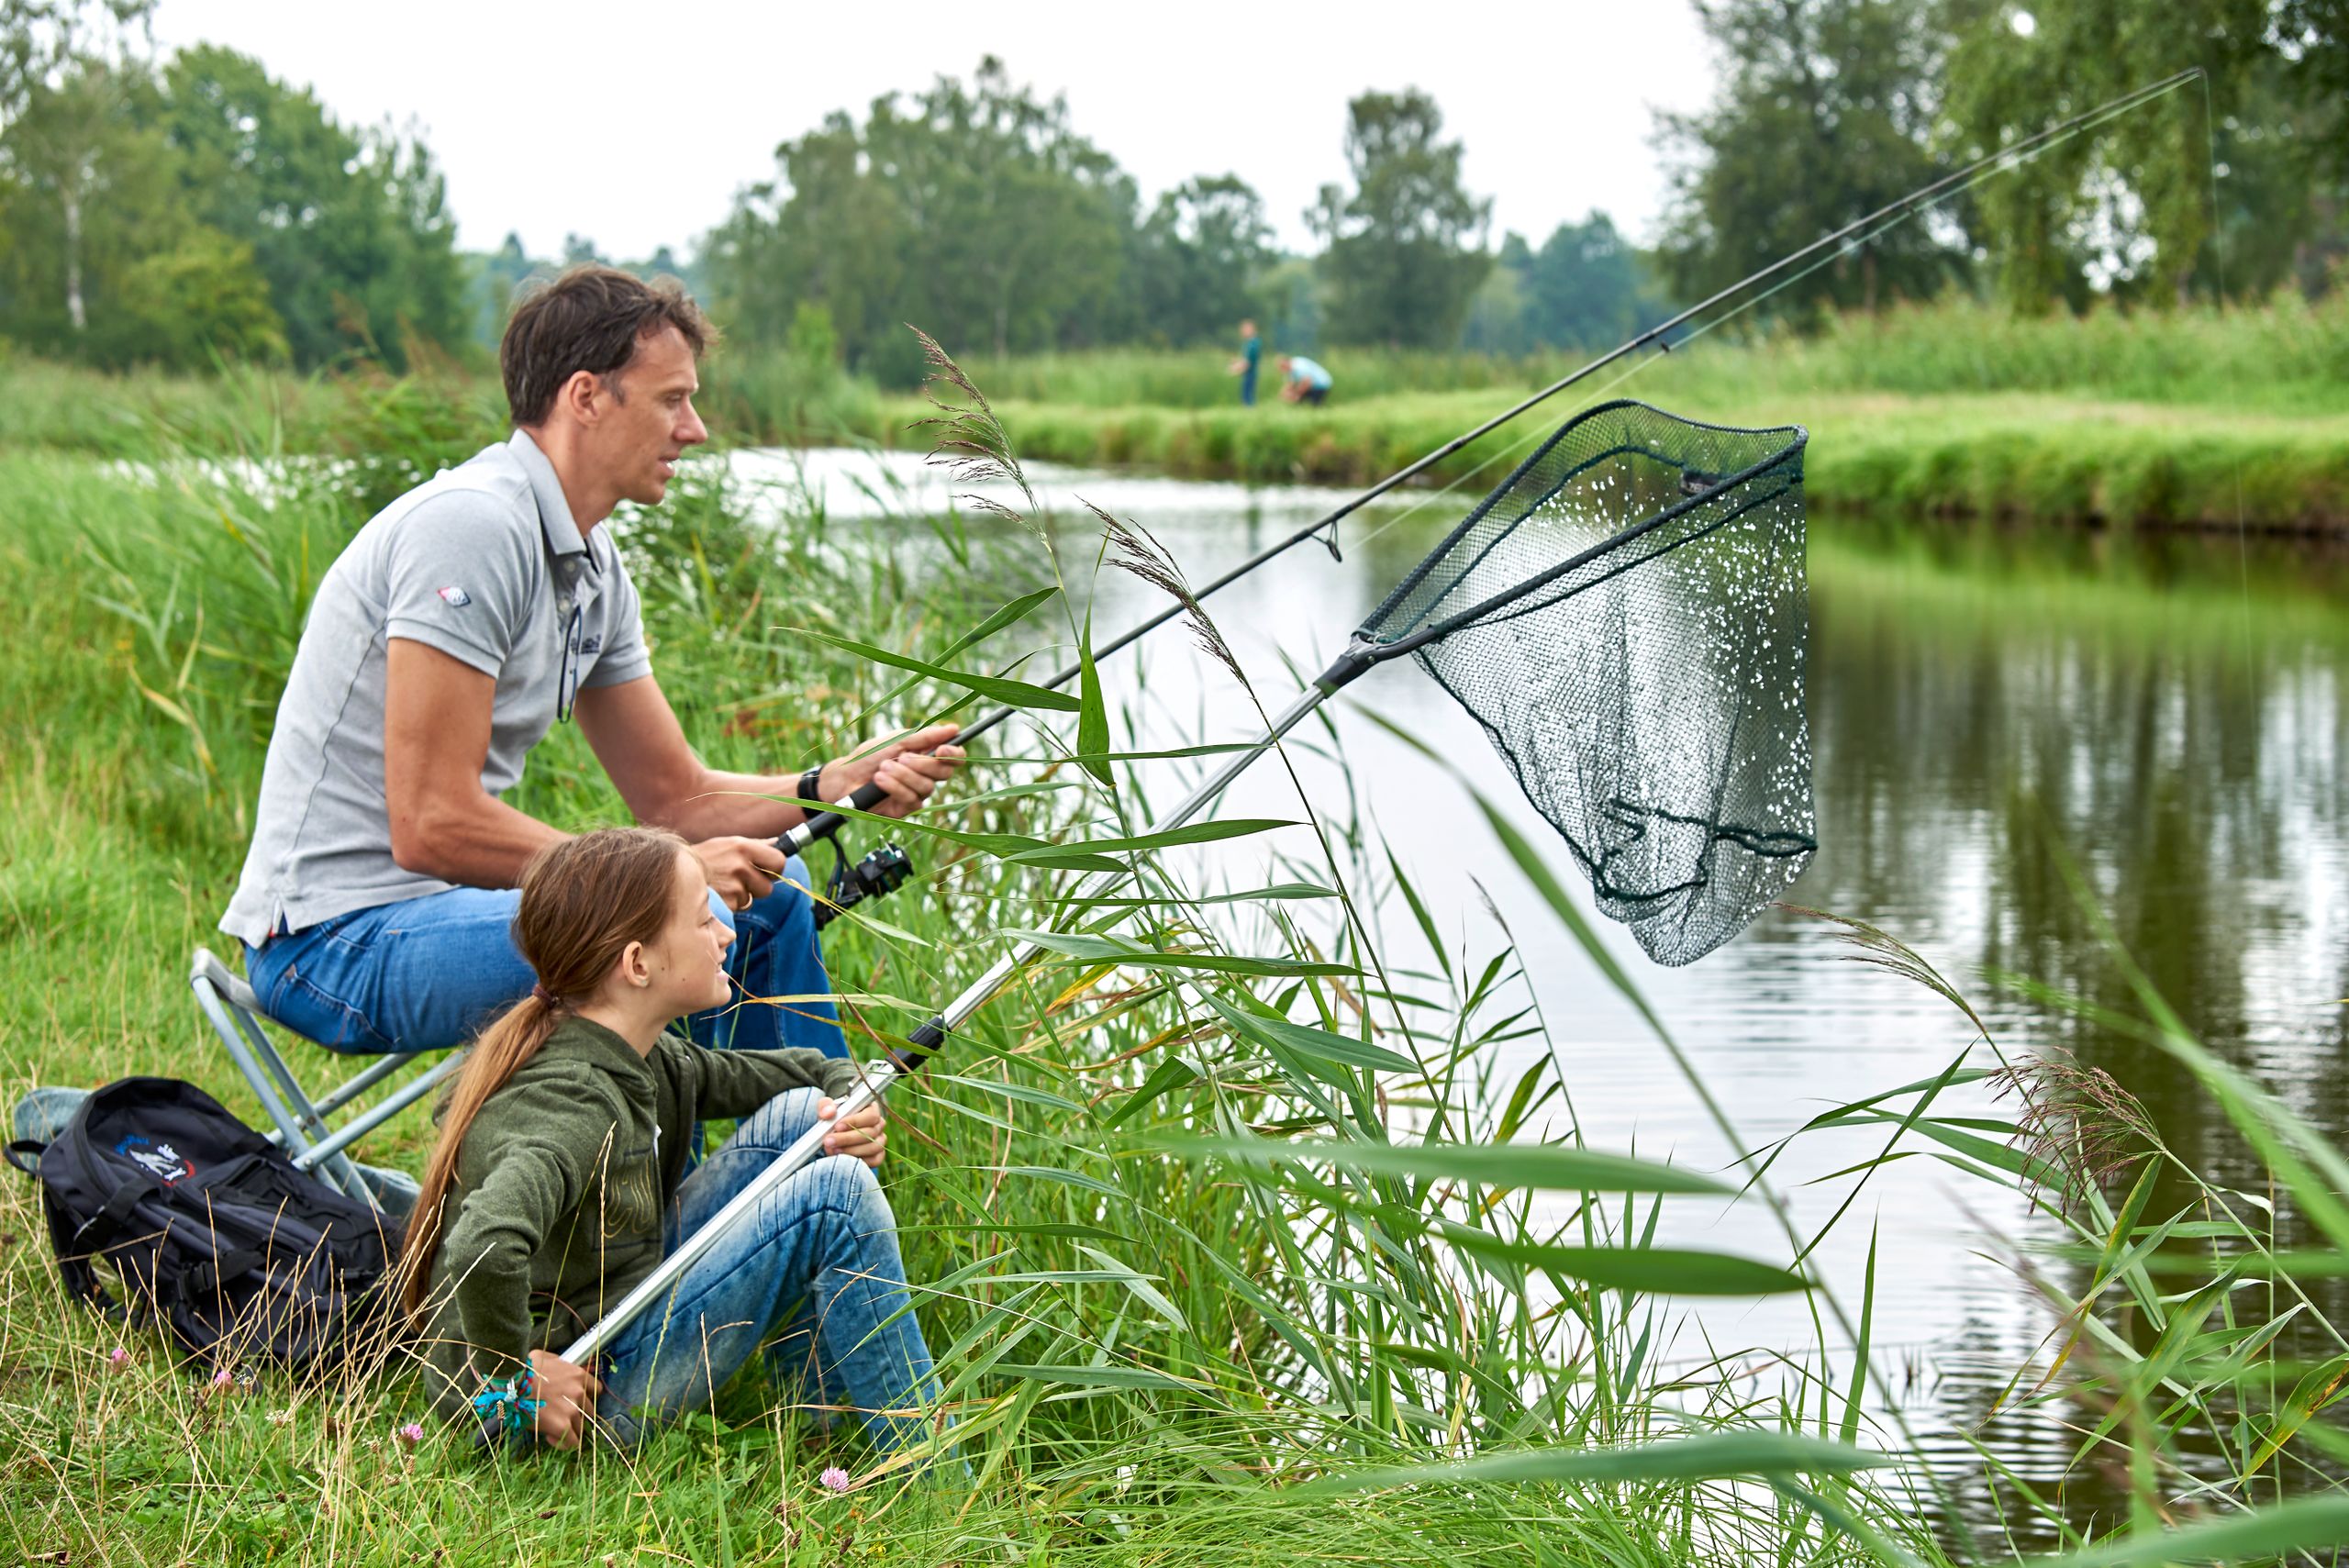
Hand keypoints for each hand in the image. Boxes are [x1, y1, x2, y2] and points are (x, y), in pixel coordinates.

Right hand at [526, 1349, 601, 1449]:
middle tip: (560, 1416)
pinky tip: (550, 1436)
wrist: (510, 1385)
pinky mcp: (562, 1426)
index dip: (586, 1398)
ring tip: (552, 1427)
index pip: (596, 1390)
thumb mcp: (546, 1358)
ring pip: (581, 1427)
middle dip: (577, 1415)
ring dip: (569, 1429)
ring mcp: (572, 1410)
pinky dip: (564, 1443)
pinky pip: (572, 1442)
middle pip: (589, 1411)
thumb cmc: (523, 1370)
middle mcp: (580, 1392)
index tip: (576, 1402)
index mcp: (578, 1375)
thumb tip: (562, 1369)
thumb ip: (560, 1364)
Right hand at [693, 835, 788, 911]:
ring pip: (751, 900)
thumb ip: (755, 845)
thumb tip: (778, 843)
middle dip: (757, 887)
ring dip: (742, 896)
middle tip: (741, 881)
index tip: (769, 871)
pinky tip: (718, 895)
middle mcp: (739, 866)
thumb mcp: (728, 844)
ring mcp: (732, 886)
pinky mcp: (726, 904)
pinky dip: (731, 905)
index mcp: (743, 847)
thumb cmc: (705, 858)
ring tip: (723, 886)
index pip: (779, 861)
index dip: (776, 869)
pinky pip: (738, 908)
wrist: (673, 874)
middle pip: (768, 887)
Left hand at [816, 723, 964, 820]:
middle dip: (923, 764)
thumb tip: (954, 728)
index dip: (954, 754)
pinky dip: (895, 787)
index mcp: (926, 756)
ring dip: (903, 775)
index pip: (954, 757)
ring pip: (926, 787)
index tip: (941, 750)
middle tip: (902, 757)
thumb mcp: (897, 740)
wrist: (845, 776)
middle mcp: (925, 775)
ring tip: (883, 768)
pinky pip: (911, 799)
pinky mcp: (905, 808)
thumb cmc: (869, 756)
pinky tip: (879, 780)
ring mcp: (916, 793)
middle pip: (944, 773)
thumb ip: (925, 736)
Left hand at [816, 1096, 886, 1167]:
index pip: (870, 1115)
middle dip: (847, 1138)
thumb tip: (828, 1113)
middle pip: (870, 1133)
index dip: (855, 1121)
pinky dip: (858, 1161)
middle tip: (829, 1141)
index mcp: (871, 1109)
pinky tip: (842, 1159)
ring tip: (833, 1150)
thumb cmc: (833, 1117)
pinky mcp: (878, 1156)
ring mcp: (880, 1141)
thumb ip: (826, 1106)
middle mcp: (878, 1125)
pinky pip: (874, 1161)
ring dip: (851, 1150)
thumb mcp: (827, 1106)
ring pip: (873, 1147)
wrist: (833, 1133)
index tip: (837, 1126)